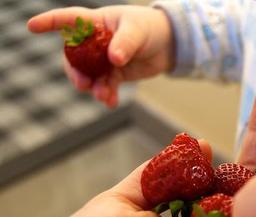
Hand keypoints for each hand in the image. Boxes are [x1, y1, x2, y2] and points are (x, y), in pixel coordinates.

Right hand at [27, 5, 173, 107]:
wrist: (168, 46)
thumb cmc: (150, 28)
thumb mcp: (137, 31)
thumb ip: (125, 43)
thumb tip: (114, 59)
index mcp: (95, 23)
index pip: (68, 20)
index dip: (49, 22)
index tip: (32, 27)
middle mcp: (94, 42)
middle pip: (74, 57)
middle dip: (75, 72)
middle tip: (83, 85)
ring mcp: (103, 59)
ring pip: (89, 75)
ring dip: (92, 87)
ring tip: (102, 96)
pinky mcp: (114, 73)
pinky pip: (105, 86)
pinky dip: (106, 95)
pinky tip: (110, 103)